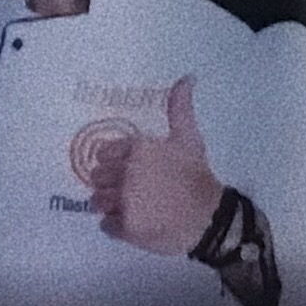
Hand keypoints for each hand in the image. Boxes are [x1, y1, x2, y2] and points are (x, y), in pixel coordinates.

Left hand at [96, 75, 226, 256]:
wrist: (209, 216)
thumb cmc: (196, 175)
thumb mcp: (189, 138)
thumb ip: (180, 108)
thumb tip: (187, 77)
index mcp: (138, 150)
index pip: (103, 154)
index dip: (114, 162)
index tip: (130, 169)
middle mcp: (126, 174)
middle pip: (97, 179)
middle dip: (111, 184)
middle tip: (135, 189)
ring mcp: (124, 203)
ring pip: (97, 202)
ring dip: (111, 205)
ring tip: (134, 207)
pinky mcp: (125, 228)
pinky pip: (106, 225)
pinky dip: (117, 226)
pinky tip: (136, 222)